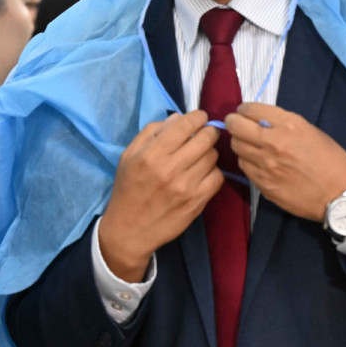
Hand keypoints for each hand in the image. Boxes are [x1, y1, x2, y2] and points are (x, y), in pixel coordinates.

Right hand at [99, 110, 223, 281]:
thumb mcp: (129, 156)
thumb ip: (151, 132)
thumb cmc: (127, 189)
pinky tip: (202, 173)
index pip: (185, 125)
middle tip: (205, 134)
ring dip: (209, 152)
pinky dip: (213, 171)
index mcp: (152, 154)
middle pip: (205, 138)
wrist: (130, 229)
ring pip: (213, 156)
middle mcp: (171, 168)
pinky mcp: (197, 202)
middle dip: (209, 131)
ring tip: (200, 156)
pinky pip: (218, 177)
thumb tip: (178, 117)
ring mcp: (187, 186)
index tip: (199, 117)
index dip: (197, 116)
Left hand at [226, 102, 345, 220]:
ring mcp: (266, 164)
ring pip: (236, 147)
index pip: (251, 109)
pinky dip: (247, 161)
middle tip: (236, 125)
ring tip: (248, 145)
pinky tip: (255, 162)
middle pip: (236, 127)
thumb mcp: (310, 131)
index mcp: (289, 125)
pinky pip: (244, 167)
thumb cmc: (330, 160)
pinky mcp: (263, 183)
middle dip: (233, 123)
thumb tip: (260, 122)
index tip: (244, 113)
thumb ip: (283, 125)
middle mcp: (273, 142)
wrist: (340, 194)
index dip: (244, 110)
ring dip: (240, 143)